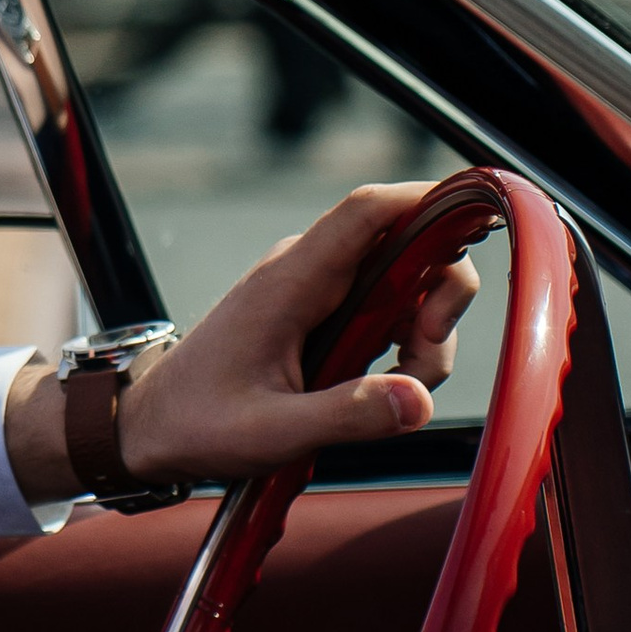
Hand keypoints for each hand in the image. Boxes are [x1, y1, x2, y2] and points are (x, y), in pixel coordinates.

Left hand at [2, 181, 477, 507]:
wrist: (152, 424)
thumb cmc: (199, 422)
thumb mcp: (272, 431)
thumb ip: (346, 415)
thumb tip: (417, 400)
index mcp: (292, 280)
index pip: (368, 210)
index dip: (428, 200)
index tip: (479, 219)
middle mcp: (309, 271)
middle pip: (407, 243)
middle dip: (440, 295)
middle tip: (421, 358)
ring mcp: (318, 290)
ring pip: (406, 281)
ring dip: (426, 331)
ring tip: (396, 388)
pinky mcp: (325, 314)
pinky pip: (388, 310)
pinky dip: (406, 345)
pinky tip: (382, 389)